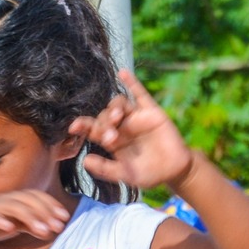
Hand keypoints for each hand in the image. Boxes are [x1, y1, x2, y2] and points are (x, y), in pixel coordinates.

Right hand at [0, 190, 70, 247]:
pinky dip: (1, 220)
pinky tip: (10, 229)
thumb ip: (30, 225)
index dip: (51, 205)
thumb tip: (50, 229)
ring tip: (43, 231)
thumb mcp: (14, 226)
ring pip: (14, 207)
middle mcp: (5, 200)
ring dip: (30, 217)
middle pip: (28, 200)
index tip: (65, 217)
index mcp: (14, 200)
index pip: (36, 197)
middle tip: (59, 226)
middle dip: (45, 212)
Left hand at [72, 72, 195, 191]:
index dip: (83, 126)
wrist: (174, 170)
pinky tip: (122, 73)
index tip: (73, 127)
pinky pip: (140, 94)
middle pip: (105, 115)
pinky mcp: (151, 111)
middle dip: (104, 123)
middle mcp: (121, 126)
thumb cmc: (149, 173)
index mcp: (112, 141)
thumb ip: (106, 169)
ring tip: (117, 116)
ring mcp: (136, 117)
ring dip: (114, 107)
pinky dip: (131, 83)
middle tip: (111, 137)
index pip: (93, 129)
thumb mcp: (126, 175)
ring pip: (119, 103)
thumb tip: (85, 161)